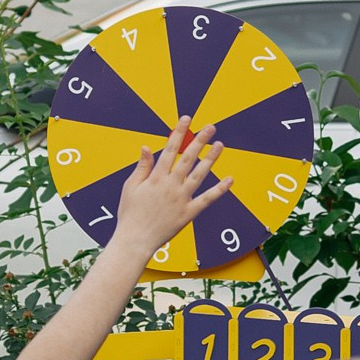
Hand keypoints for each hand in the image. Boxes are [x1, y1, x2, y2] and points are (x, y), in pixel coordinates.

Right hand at [111, 117, 233, 261]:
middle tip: (211, 127)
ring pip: (199, 174)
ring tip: (220, 144)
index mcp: (155, 178)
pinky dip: (219, 190)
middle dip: (200, 140)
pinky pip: (207, 199)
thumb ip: (142, 167)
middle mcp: (171, 186)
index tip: (187, 119)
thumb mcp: (130, 187)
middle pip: (188, 158)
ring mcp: (181, 199)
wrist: (135, 240)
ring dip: (211, 159)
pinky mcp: (189, 214)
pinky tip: (230, 179)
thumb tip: (147, 147)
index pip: (170, 149)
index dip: (179, 133)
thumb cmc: (130, 214)